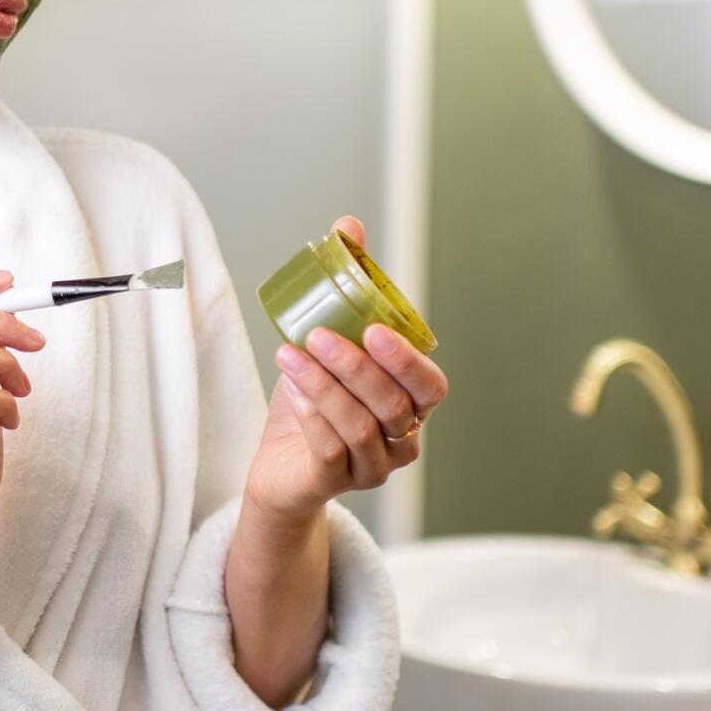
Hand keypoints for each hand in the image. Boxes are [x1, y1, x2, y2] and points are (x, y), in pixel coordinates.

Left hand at [245, 215, 449, 523]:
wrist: (280, 465)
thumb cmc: (312, 400)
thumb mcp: (326, 340)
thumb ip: (345, 287)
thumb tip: (348, 226)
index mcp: (410, 402)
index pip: (430, 386)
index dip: (407, 360)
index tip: (373, 328)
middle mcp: (401, 438)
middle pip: (395, 406)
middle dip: (356, 368)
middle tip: (318, 335)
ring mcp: (372, 466)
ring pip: (360, 427)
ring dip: (324, 387)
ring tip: (289, 355)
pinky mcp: (335, 483)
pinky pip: (330, 451)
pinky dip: (311, 417)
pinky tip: (292, 390)